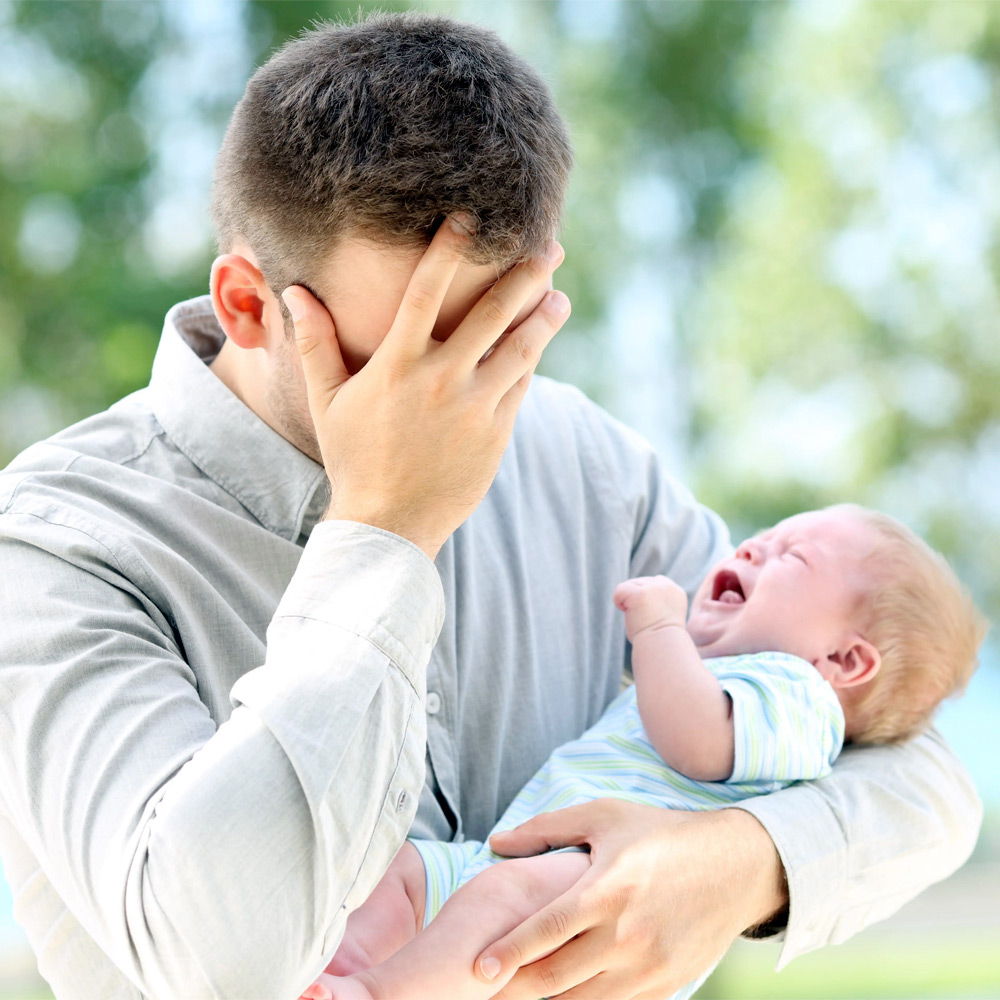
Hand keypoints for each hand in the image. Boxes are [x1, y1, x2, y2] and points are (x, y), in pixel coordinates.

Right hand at [283, 217, 568, 558]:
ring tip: (559, 294)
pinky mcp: (496, 433)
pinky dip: (531, 359)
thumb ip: (315, 343)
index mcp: (397, 365)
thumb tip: (294, 291)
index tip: (469, 217)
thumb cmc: (354, 458)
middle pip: (491, 314)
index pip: (425, 293)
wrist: (389, 523)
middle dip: (524, 275)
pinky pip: (520, 386)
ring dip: (543, 317)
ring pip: (519, 349)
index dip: (449, 251)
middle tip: (548, 246)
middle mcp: (440, 380)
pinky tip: (541, 339)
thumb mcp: (328, 401)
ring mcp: (473, 407)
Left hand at [478, 801, 787, 999]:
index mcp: (608, 888)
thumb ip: (548, 828)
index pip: (547, 930)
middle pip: (556, 975)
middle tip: (485, 988)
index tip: (477, 968)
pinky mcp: (665, 985)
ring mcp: (648, 965)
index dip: (509, 952)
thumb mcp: (605, 816)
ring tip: (517, 993)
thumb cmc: (661, 834)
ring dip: (546, 999)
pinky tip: (562, 993)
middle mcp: (627, 933)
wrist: (735, 867)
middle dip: (515, 987)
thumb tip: (497, 841)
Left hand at [613, 575, 687, 640]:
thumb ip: (655, 601)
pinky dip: (619, 603)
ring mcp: (654, 588)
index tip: (652, 616)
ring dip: (629, 603)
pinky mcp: (639, 593)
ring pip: (629, 585)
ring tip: (640, 619)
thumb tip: (635, 598)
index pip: (655, 582)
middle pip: (640, 582)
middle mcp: (667, 586)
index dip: (647, 599)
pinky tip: (629, 615)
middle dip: (637, 600)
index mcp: (676, 591)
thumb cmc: (659, 640)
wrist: (661, 650)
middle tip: (646, 620)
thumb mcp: (663, 616)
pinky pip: (619, 590)